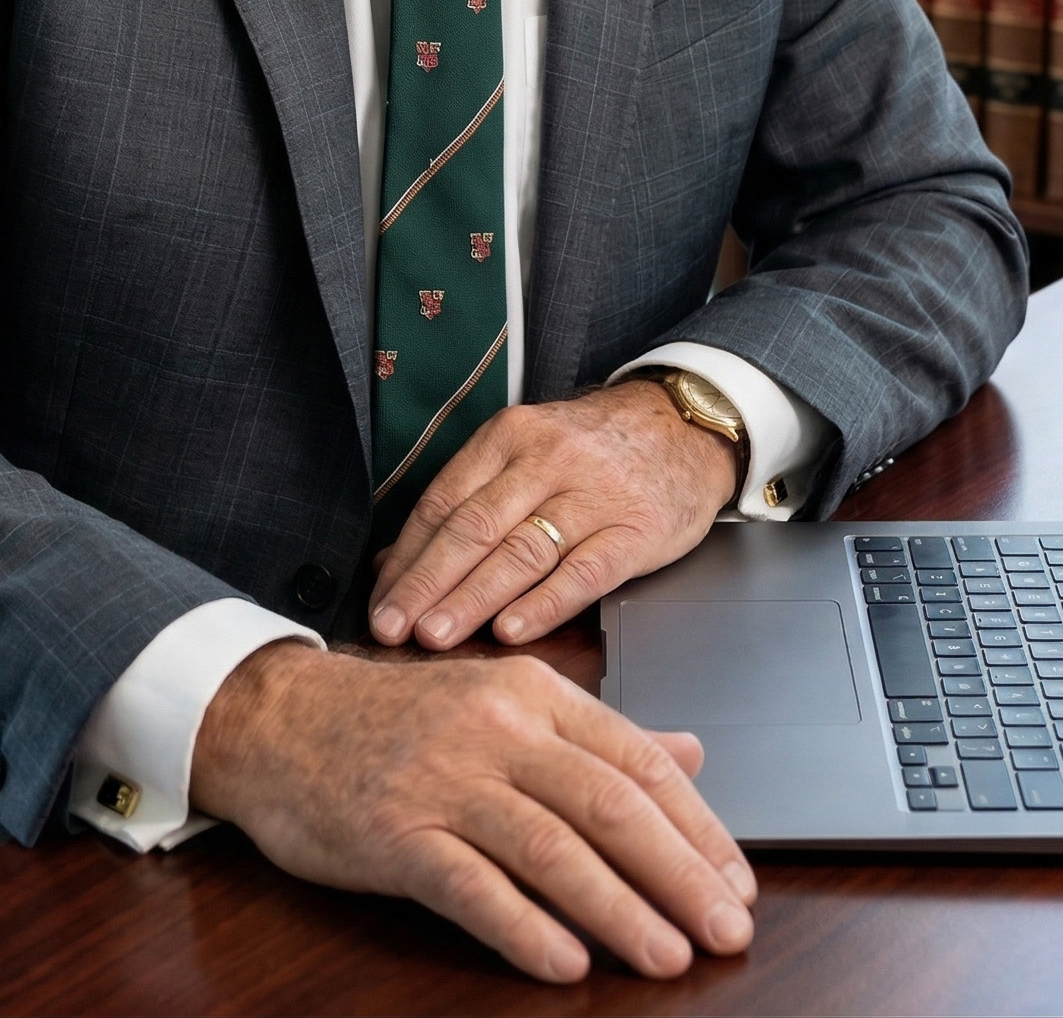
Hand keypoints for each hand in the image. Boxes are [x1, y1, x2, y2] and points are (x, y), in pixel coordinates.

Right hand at [189, 638, 755, 982]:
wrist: (279, 718)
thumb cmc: (397, 717)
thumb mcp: (503, 703)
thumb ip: (598, 732)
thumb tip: (691, 751)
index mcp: (532, 693)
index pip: (637, 760)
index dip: (696, 827)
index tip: (738, 883)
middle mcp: (495, 728)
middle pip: (608, 804)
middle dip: (678, 874)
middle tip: (727, 931)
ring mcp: (443, 779)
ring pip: (550, 847)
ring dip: (618, 909)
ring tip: (667, 957)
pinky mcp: (394, 831)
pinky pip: (470, 885)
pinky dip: (523, 926)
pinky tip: (565, 963)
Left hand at [370, 380, 737, 650]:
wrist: (684, 426)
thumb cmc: (594, 449)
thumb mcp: (528, 451)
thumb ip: (469, 500)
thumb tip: (394, 563)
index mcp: (510, 437)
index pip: (444, 501)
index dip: (407, 556)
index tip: (378, 600)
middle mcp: (546, 461)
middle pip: (474, 527)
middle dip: (427, 583)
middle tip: (391, 627)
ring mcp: (592, 495)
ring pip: (521, 552)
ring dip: (472, 599)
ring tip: (436, 636)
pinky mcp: (634, 530)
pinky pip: (583, 572)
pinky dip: (544, 604)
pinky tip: (512, 631)